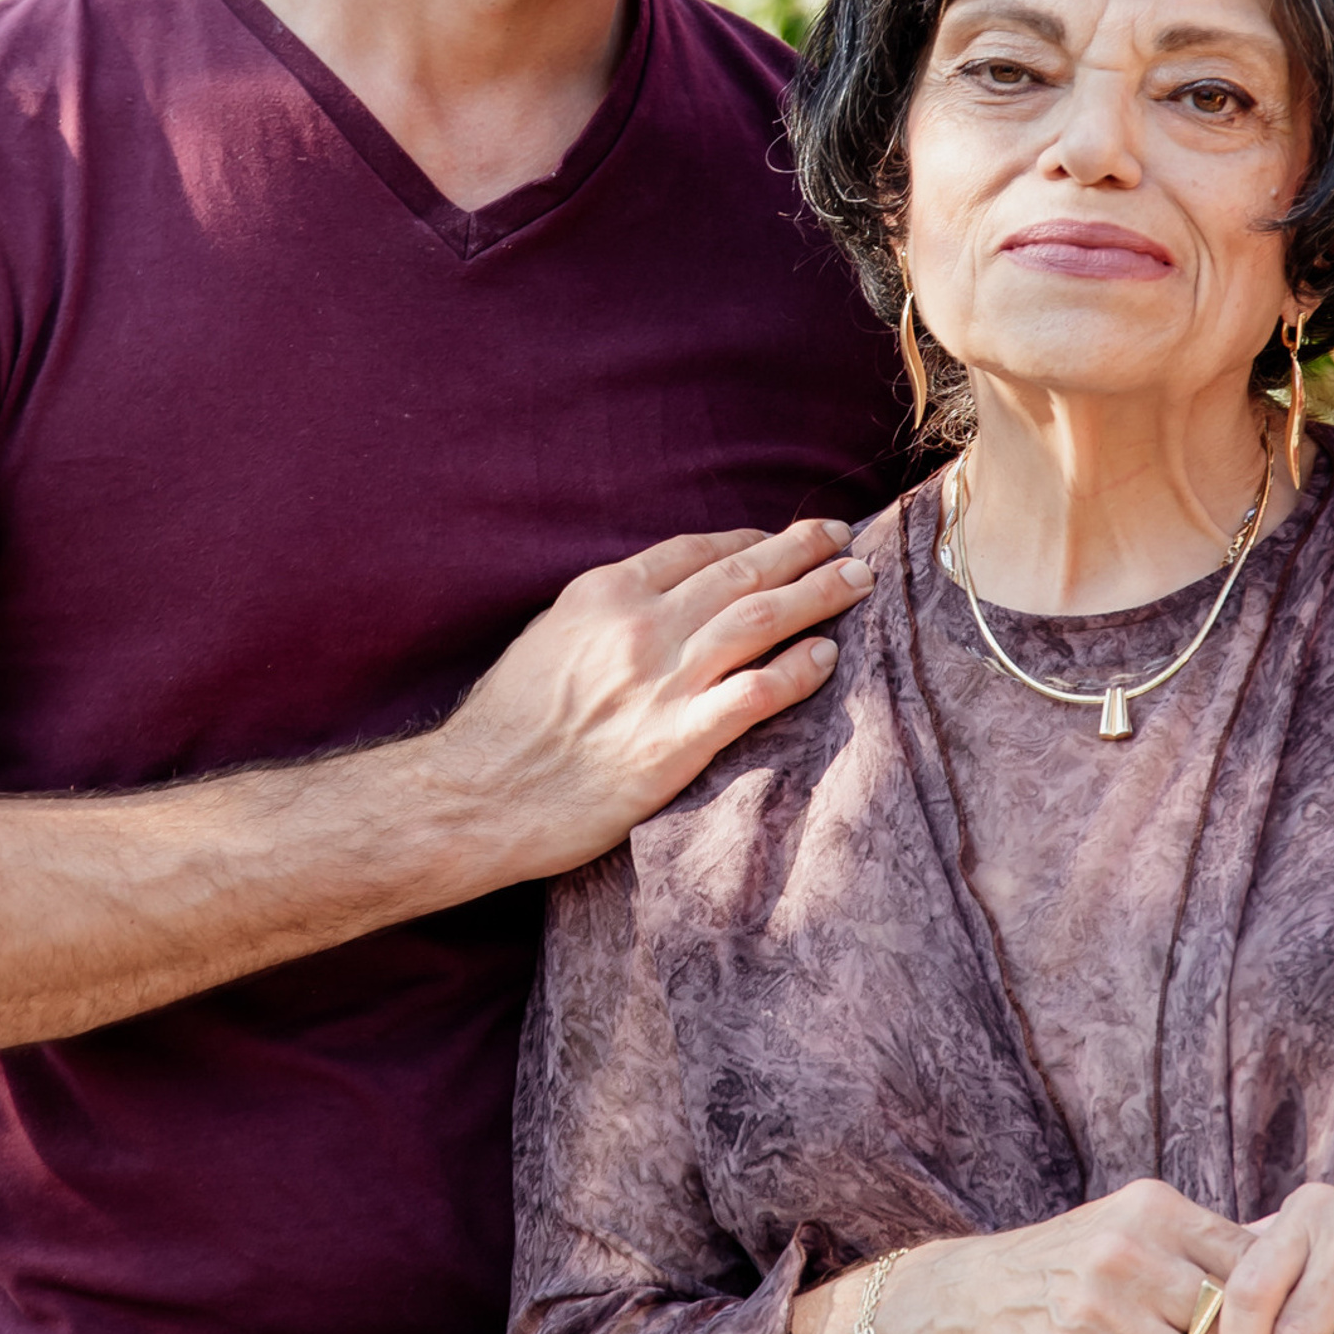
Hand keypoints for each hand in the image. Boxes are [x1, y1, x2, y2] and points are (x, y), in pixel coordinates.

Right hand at [444, 519, 875, 873]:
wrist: (476, 795)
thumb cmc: (506, 724)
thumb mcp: (549, 635)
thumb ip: (605, 610)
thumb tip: (652, 597)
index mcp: (605, 593)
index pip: (699, 549)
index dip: (752, 538)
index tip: (783, 539)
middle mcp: (639, 626)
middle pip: (742, 572)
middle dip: (802, 552)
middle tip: (845, 541)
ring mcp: (661, 682)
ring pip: (760, 619)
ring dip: (817, 595)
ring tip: (856, 581)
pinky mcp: (676, 741)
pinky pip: (755, 692)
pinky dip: (797, 668)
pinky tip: (828, 657)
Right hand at [878, 1181, 1265, 1333]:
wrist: (974, 1302)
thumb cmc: (1076, 1267)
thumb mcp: (1135, 1228)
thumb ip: (1204, 1248)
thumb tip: (1299, 1269)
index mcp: (1153, 1209)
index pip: (1249, 1261)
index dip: (1293, 1312)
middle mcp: (1127, 1253)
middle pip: (1231, 1322)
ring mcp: (1097, 1313)